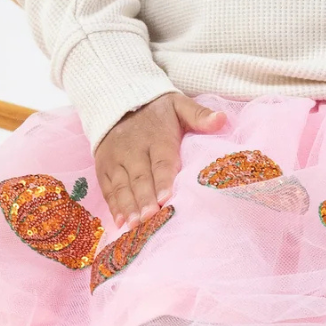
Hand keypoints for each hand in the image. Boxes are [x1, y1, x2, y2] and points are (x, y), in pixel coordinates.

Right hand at [94, 93, 226, 229]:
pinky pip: (108, 188)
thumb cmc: (157, 110)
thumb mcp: (179, 105)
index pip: (161, 162)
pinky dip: (113, 206)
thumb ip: (199, 114)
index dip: (163, 180)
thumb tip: (222, 119)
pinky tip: (119, 223)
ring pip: (121, 186)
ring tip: (134, 225)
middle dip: (144, 199)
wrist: (120, 100)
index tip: (166, 198)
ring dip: (128, 206)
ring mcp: (115, 159)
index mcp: (156, 138)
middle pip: (140, 178)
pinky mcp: (103, 167)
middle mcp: (133, 150)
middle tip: (150, 218)